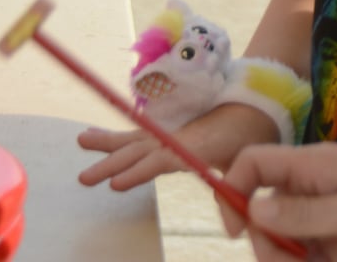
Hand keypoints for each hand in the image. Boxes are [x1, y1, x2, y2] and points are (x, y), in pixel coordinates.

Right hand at [78, 102, 279, 190]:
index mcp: (198, 145)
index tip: (115, 185)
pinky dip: (117, 136)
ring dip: (107, 143)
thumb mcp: (246, 166)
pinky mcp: (169, 131)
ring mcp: (172, 131)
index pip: (163, 160)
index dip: (139, 172)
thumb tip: (231, 230)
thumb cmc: (252, 136)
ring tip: (80, 140)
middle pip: (142, 149)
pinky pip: (139, 133)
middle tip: (84, 179)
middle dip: (112, 163)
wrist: (257, 105)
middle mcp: (179, 135)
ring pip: (136, 138)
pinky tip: (93, 137)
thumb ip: (234, 197)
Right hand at [219, 143, 336, 261]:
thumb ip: (306, 213)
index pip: (254, 164)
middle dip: (269, 247)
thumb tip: (256, 207)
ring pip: (284, 248)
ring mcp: (327, 222)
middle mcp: (314, 193)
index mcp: (315, 169)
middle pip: (261, 217)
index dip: (233, 191)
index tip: (235, 232)